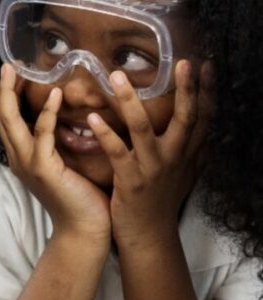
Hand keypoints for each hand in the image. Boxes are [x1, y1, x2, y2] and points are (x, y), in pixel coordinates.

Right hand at [0, 64, 110, 240]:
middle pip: (1, 116)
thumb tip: (69, 118)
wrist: (86, 230)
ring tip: (18, 71)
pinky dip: (46, 112)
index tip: (11, 73)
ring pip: (11, 121)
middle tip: (8, 64)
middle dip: (2, 88)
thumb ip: (59, 143)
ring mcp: (28, 163)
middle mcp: (18, 158)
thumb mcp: (65, 164)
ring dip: (12, 93)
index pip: (6, 119)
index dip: (5, 95)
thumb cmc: (81, 198)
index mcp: (22, 156)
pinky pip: (42, 133)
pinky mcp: (43, 168)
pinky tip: (55, 94)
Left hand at [89, 61, 210, 249]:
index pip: (202, 118)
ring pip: (143, 128)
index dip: (206, 91)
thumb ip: (192, 149)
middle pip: (185, 119)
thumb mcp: (184, 173)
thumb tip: (203, 128)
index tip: (206, 65)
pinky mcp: (131, 181)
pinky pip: (117, 152)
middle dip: (186, 90)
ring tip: (117, 76)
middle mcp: (175, 158)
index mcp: (187, 155)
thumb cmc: (161, 201)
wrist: (149, 236)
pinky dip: (105, 134)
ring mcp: (153, 169)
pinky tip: (93, 118)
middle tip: (184, 64)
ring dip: (129, 100)